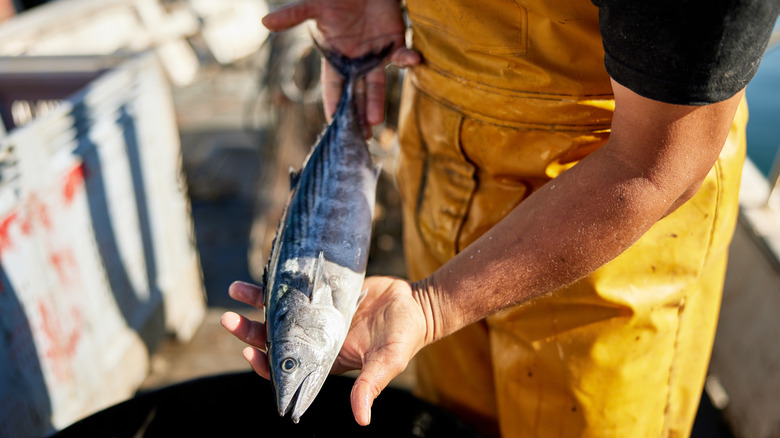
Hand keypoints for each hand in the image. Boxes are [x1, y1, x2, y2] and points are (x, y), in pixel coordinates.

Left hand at [221, 276, 429, 425]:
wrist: (415, 303)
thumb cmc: (403, 336)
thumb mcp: (387, 361)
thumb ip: (370, 385)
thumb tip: (361, 419)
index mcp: (325, 360)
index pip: (287, 369)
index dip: (265, 364)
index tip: (250, 353)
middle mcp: (315, 339)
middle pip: (274, 339)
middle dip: (249, 331)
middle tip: (228, 320)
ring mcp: (317, 315)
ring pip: (279, 312)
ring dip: (255, 304)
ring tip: (234, 290)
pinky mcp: (323, 293)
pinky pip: (295, 288)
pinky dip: (278, 282)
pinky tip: (261, 273)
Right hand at [262, 0, 419, 128]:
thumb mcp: (315, 5)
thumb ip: (294, 15)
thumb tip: (265, 21)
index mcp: (336, 58)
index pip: (333, 87)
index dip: (334, 105)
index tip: (334, 124)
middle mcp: (356, 62)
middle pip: (356, 94)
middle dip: (357, 115)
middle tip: (359, 137)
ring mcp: (376, 55)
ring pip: (377, 85)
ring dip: (377, 103)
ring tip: (375, 123)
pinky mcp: (395, 43)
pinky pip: (402, 55)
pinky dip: (407, 59)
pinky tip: (412, 61)